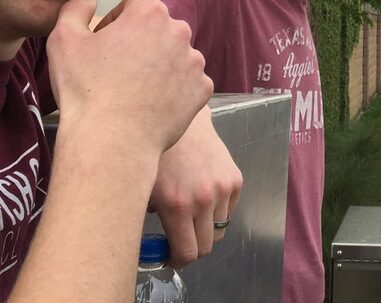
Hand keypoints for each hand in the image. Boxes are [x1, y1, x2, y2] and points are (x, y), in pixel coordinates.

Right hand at [47, 0, 212, 154]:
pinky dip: (174, 89)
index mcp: (150, 13)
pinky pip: (188, 83)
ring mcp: (195, 62)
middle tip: (117, 70)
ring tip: (135, 89)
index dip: (115, 24)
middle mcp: (180, 32)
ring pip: (175, 56)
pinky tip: (152, 103)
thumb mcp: (62, 39)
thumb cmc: (86, 89)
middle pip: (158, 30)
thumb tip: (90, 1)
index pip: (133, 6)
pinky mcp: (203, 89)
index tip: (102, 46)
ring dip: (159, 65)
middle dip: (140, 43)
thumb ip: (75, 9)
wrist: (113, 140)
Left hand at [150, 108, 243, 265]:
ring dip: (205, 228)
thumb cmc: (158, 154)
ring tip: (191, 214)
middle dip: (192, 247)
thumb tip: (155, 243)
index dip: (178, 259)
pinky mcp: (235, 178)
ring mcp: (223, 188)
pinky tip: (203, 196)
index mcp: (178, 205)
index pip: (188, 253)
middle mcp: (204, 199)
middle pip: (207, 245)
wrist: (182, 122)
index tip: (170, 255)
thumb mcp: (145, 188)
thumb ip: (149, 220)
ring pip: (220, 229)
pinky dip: (218, 211)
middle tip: (180, 238)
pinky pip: (229, 210)